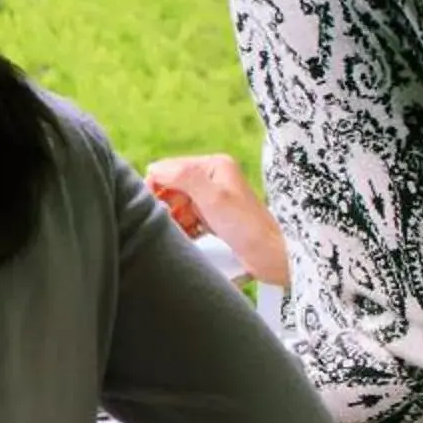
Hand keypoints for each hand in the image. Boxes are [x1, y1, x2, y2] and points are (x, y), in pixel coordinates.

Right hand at [146, 153, 291, 287]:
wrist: (271, 256)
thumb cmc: (248, 227)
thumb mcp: (213, 198)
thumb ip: (183, 178)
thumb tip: (155, 169)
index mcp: (214, 165)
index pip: (170, 168)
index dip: (156, 185)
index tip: (151, 206)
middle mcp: (213, 178)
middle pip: (172, 187)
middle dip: (165, 205)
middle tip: (166, 222)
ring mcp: (213, 198)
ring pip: (177, 205)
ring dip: (172, 219)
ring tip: (178, 232)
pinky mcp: (213, 218)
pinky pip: (186, 219)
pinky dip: (181, 228)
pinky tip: (185, 238)